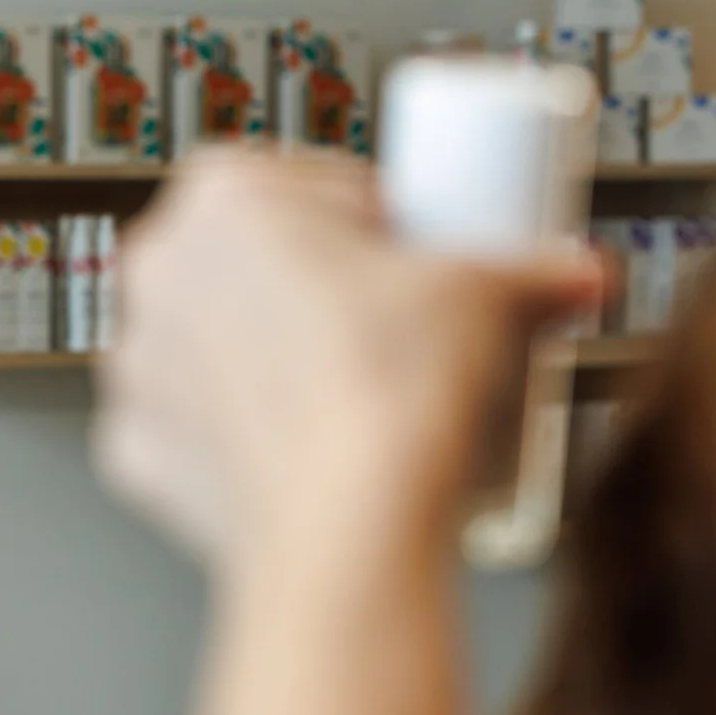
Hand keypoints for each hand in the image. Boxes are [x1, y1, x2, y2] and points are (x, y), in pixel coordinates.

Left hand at [93, 152, 600, 567]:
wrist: (345, 530)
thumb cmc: (389, 393)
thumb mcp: (484, 292)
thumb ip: (538, 266)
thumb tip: (579, 272)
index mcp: (223, 195)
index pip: (318, 183)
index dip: (378, 218)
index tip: (413, 256)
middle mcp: (159, 268)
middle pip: (259, 257)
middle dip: (323, 283)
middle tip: (394, 325)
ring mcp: (138, 360)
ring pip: (221, 339)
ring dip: (275, 355)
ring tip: (354, 389)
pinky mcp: (136, 444)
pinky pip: (194, 422)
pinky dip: (240, 431)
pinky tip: (300, 445)